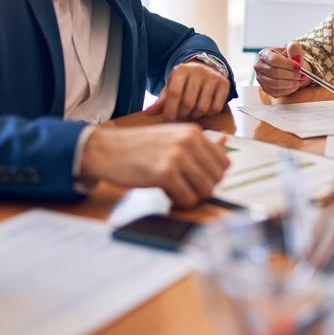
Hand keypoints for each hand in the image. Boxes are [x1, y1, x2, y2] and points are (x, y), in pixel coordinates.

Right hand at [80, 124, 228, 207]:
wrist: (107, 150)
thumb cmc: (140, 146)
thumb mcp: (172, 136)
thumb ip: (200, 142)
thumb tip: (226, 141)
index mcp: (194, 132)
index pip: (224, 164)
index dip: (211, 176)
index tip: (194, 178)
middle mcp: (189, 141)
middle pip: (217, 179)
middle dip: (202, 188)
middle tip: (183, 187)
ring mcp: (178, 156)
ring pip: (205, 190)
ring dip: (191, 197)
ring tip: (174, 190)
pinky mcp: (165, 173)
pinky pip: (187, 199)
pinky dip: (179, 202)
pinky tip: (166, 194)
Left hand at [146, 61, 229, 121]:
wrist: (206, 67)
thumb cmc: (185, 81)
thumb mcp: (172, 86)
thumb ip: (161, 101)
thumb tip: (148, 112)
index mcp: (181, 70)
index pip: (174, 93)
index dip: (170, 110)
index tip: (168, 120)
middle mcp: (198, 71)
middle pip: (188, 103)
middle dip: (183, 114)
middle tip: (181, 116)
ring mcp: (212, 76)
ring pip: (202, 107)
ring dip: (196, 115)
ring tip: (192, 111)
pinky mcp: (224, 83)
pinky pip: (216, 108)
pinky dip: (208, 113)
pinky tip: (204, 108)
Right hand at [255, 41, 309, 97]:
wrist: (287, 69)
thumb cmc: (288, 59)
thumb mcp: (292, 51)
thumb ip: (294, 48)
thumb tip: (292, 46)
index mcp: (264, 54)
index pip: (274, 60)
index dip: (288, 64)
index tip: (299, 67)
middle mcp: (259, 67)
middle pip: (274, 73)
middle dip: (291, 75)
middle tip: (302, 75)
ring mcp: (261, 79)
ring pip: (276, 84)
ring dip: (291, 83)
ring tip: (300, 80)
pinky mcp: (266, 89)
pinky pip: (277, 92)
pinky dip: (288, 89)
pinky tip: (295, 85)